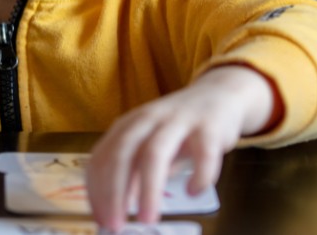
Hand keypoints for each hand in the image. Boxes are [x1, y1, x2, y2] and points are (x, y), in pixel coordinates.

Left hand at [85, 65, 277, 229]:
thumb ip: (133, 174)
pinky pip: (203, 153)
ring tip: (148, 220)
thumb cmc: (179, 128)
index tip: (100, 220)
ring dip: (149, 189)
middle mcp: (148, 119)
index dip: (97, 190)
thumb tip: (115, 210)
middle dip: (114, 192)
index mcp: (128, 125)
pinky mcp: (209, 126)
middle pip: (122, 153)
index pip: (101, 157)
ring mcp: (177, 120)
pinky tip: (193, 192)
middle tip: (115, 226)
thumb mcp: (149, 147)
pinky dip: (197, 175)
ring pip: (155, 153)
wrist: (219, 94)